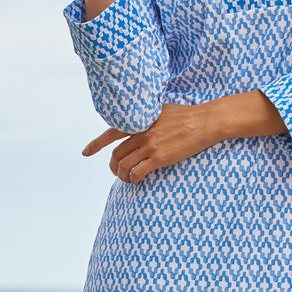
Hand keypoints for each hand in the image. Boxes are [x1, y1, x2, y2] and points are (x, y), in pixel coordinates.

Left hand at [82, 102, 220, 183]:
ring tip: (127, 179)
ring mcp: (149, 145)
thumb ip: (149, 117)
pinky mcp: (159, 157)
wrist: (206, 121)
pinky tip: (137, 181)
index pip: (111, 131)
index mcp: (140, 120)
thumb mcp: (163, 110)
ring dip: (121, 176)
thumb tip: (143, 122)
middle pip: (116, 154)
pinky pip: (138, 172)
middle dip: (112, 166)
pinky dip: (133, 179)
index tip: (85, 152)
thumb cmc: (189, 115)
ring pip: (124, 165)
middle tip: (116, 172)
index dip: (96, 143)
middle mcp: (141, 132)